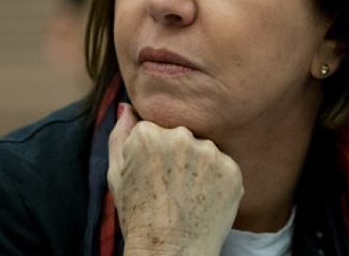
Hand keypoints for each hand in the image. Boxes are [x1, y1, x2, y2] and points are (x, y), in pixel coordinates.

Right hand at [107, 103, 243, 255]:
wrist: (169, 252)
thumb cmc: (138, 215)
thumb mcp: (116, 173)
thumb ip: (120, 134)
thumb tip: (127, 106)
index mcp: (148, 134)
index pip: (154, 128)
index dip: (152, 152)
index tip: (151, 173)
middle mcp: (181, 136)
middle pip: (181, 135)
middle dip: (177, 155)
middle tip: (170, 186)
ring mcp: (210, 153)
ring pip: (204, 150)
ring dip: (198, 166)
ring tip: (187, 195)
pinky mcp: (232, 170)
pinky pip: (224, 166)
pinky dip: (217, 181)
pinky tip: (203, 199)